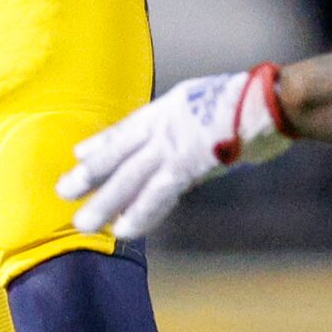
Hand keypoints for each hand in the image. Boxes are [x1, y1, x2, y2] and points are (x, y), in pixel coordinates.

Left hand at [58, 65, 288, 238]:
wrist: (270, 101)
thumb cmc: (252, 103)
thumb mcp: (211, 103)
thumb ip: (192, 124)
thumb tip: (190, 144)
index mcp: (170, 107)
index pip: (128, 128)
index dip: (102, 143)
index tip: (79, 154)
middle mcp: (165, 123)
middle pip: (119, 153)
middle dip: (89, 175)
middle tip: (61, 192)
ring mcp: (174, 143)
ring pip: (130, 177)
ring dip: (105, 202)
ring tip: (82, 223)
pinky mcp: (188, 162)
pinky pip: (158, 192)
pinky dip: (140, 212)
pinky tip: (124, 230)